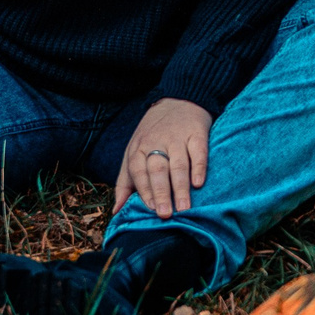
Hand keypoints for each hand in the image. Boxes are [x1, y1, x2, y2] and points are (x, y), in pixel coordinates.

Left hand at [115, 97, 210, 216]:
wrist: (178, 101)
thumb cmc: (153, 135)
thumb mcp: (133, 153)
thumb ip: (125, 182)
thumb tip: (116, 211)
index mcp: (138, 148)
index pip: (138, 171)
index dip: (144, 190)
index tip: (150, 210)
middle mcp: (156, 142)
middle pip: (158, 170)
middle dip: (161, 192)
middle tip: (165, 214)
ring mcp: (177, 137)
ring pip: (178, 164)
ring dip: (181, 187)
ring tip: (184, 208)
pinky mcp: (197, 133)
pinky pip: (198, 152)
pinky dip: (199, 167)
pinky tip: (199, 183)